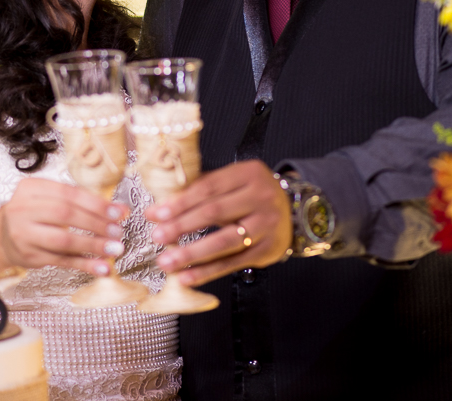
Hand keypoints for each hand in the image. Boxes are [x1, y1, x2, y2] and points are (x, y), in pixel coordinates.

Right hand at [0, 178, 127, 278]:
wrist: (1, 236)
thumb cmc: (33, 213)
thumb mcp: (48, 198)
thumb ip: (79, 202)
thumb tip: (118, 210)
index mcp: (31, 188)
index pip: (68, 193)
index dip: (96, 203)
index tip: (118, 212)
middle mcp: (24, 210)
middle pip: (66, 215)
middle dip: (96, 223)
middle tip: (117, 230)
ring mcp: (24, 234)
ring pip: (63, 240)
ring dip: (92, 245)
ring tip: (114, 248)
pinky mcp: (30, 256)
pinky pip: (61, 261)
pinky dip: (84, 264)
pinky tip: (101, 268)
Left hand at [146, 160, 290, 286]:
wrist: (295, 212)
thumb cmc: (254, 194)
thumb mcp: (235, 181)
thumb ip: (203, 188)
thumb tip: (163, 206)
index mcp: (249, 174)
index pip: (209, 187)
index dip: (180, 202)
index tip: (156, 214)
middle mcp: (261, 197)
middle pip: (215, 212)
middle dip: (182, 226)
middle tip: (158, 237)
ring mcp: (266, 225)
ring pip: (224, 241)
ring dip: (192, 254)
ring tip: (168, 261)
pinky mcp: (267, 250)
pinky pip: (233, 263)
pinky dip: (208, 272)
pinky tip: (188, 277)